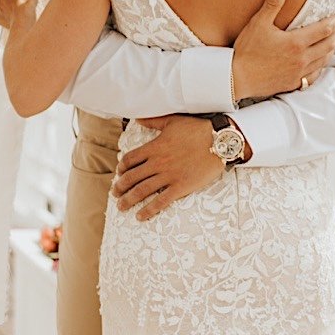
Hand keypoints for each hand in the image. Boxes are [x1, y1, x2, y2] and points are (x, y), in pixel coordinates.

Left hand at [112, 115, 245, 220]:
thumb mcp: (172, 121)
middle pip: (131, 177)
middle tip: (115, 193)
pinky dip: (148, 210)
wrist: (219, 141)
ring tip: (121, 206)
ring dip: (129, 200)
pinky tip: (140, 216)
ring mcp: (168, 176)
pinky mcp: (181, 187)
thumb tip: (138, 118)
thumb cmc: (198, 129)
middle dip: (120, 187)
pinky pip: (161, 201)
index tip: (119, 173)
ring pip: (142, 191)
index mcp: (154, 147)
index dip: (121, 168)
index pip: (130, 159)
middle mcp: (158, 162)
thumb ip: (153, 121)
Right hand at [230, 0, 334, 100]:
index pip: (325, 29)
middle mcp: (302, 59)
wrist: (238, 78)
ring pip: (324, 60)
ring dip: (333, 48)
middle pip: (330, 45)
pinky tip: (321, 62)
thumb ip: (272, 4)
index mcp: (296, 42)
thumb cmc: (247, 50)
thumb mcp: (258, 23)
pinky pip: (314, 75)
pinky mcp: (293, 83)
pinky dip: (321, 66)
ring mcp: (299, 73)